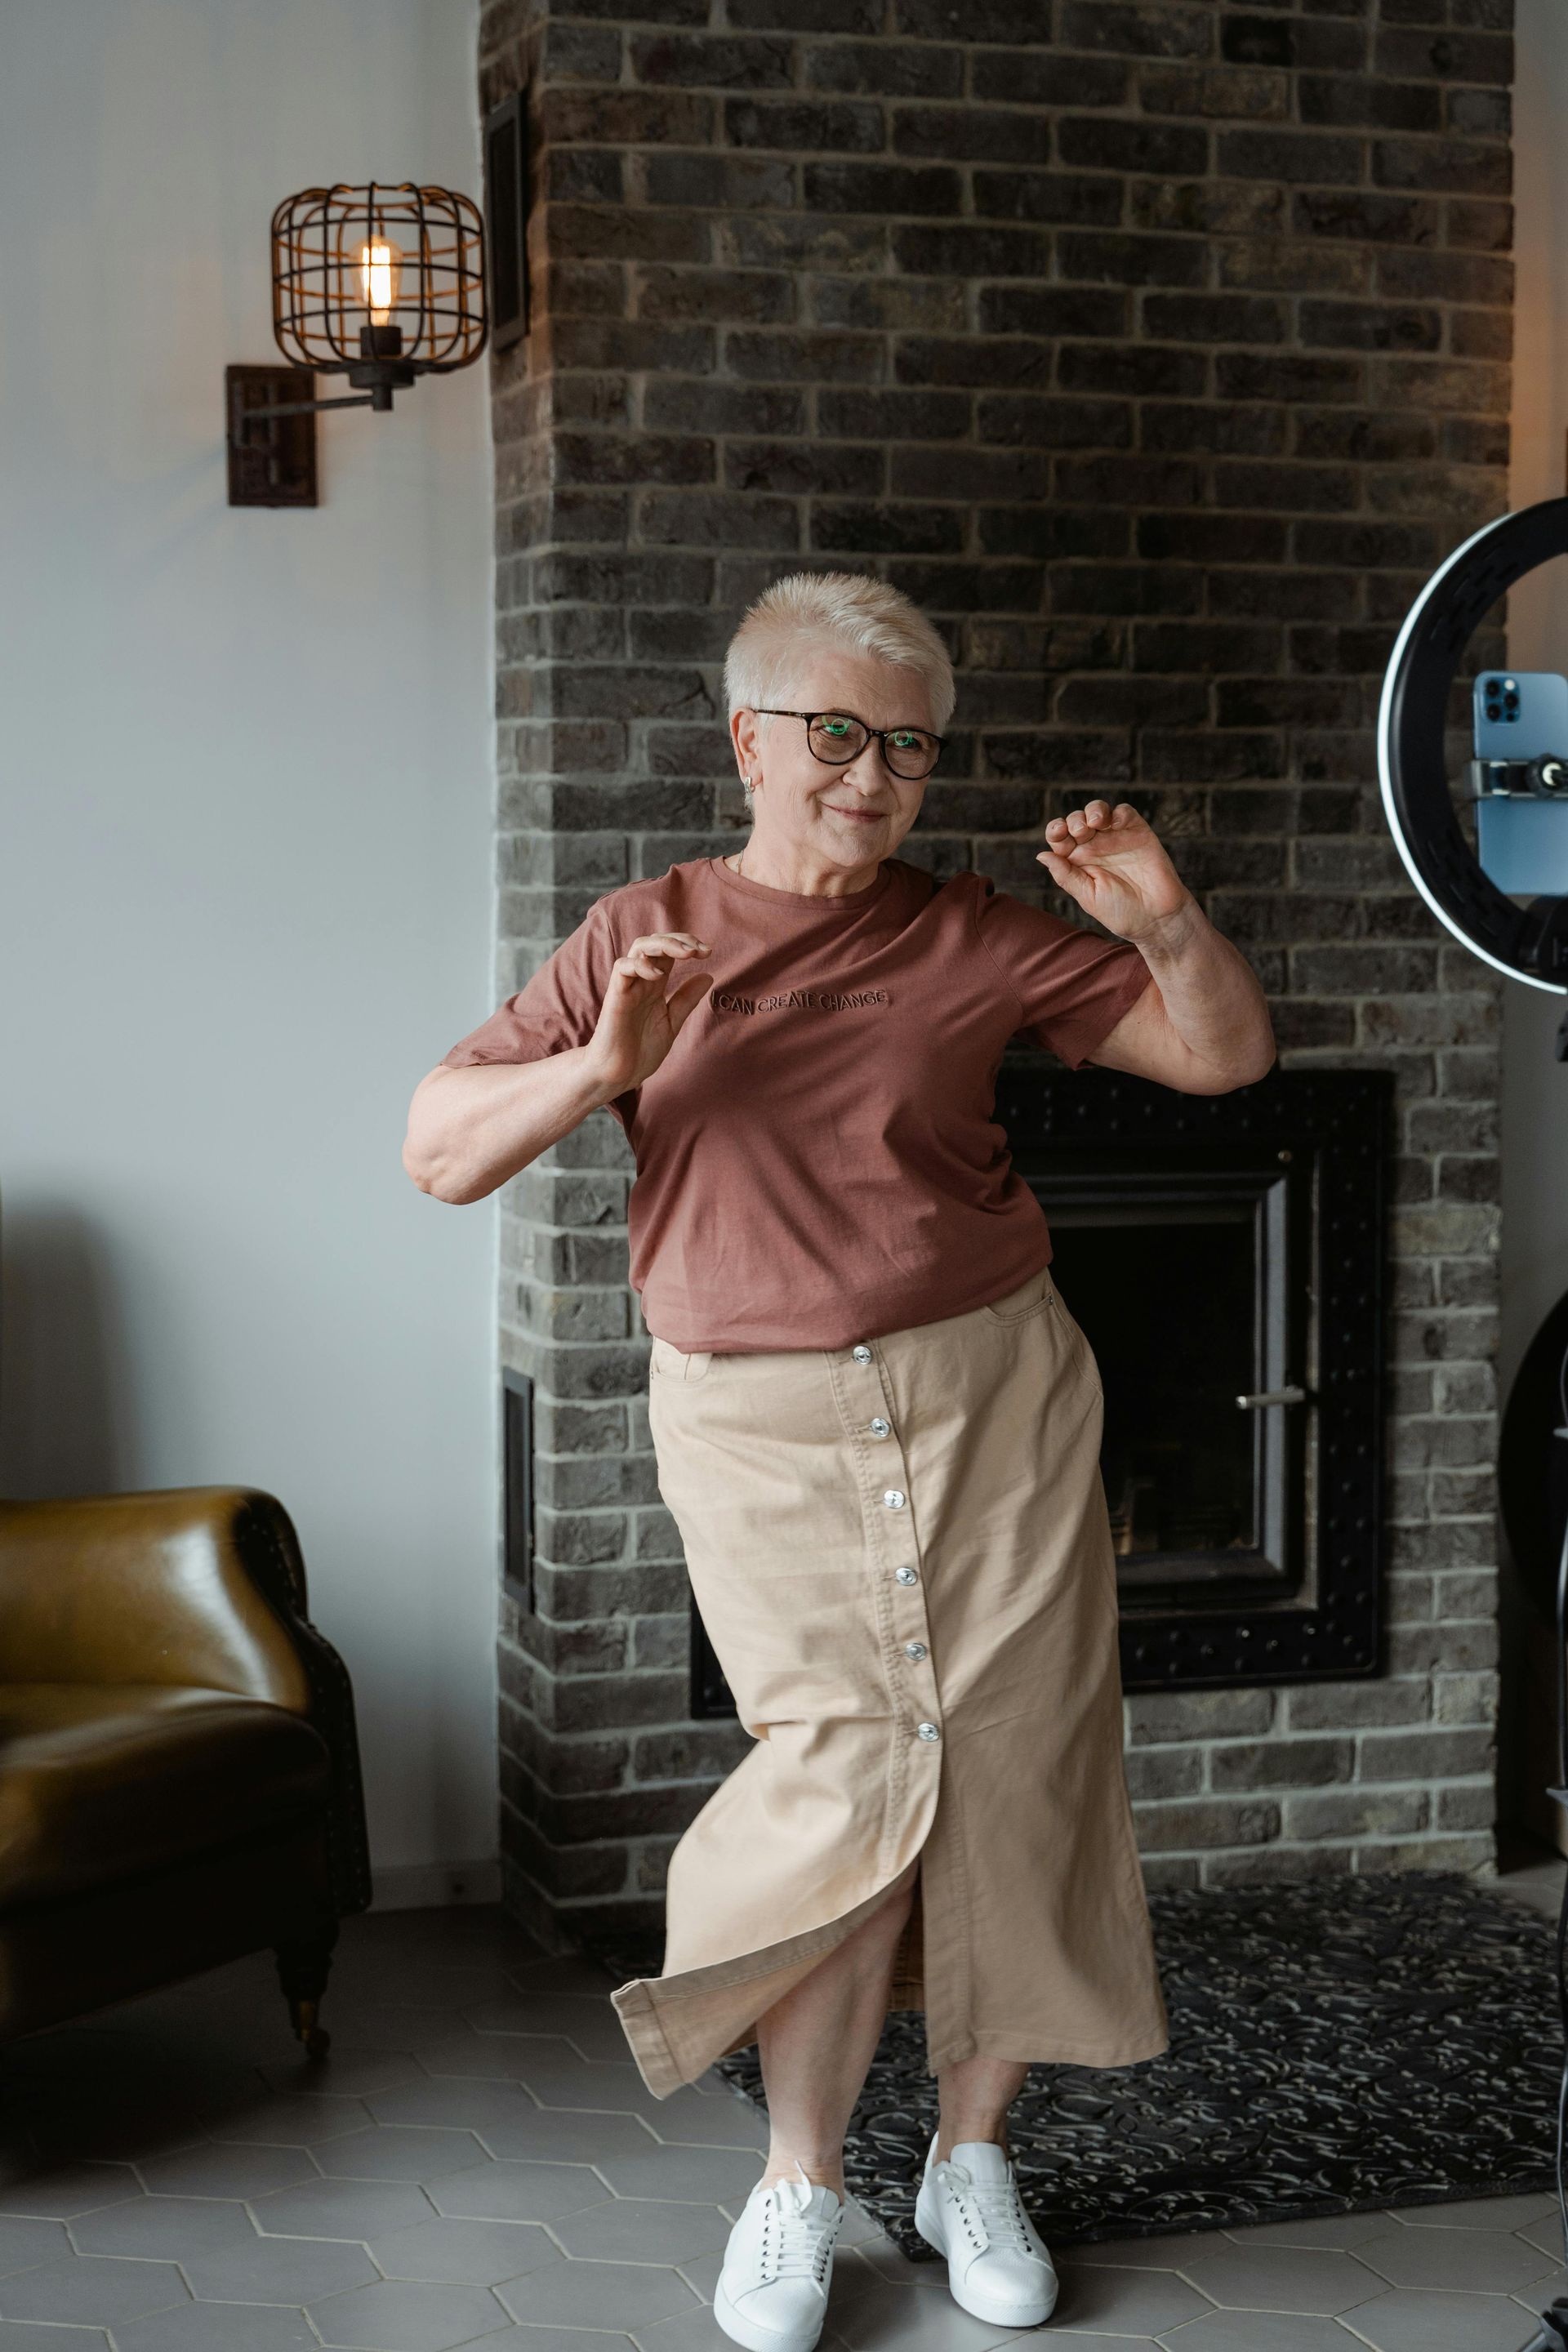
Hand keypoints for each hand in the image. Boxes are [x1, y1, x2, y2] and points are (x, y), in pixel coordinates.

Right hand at [585, 932, 713, 1096]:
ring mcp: (627, 987)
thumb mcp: (671, 1022)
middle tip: (701, 950)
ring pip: (638, 949)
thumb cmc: (639, 1051)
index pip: (668, 951)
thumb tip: (708, 975)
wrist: (617, 1076)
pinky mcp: (615, 998)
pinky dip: (639, 965)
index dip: (687, 945)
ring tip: (686, 953)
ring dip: (663, 944)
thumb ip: (686, 1000)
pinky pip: (621, 969)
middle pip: (655, 943)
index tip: (708, 952)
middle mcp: (640, 981)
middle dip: (679, 940)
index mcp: (654, 986)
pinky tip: (659, 974)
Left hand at [1036, 800, 1193, 944]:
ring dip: (1093, 810)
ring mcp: (1116, 838)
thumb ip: (1066, 875)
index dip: (1055, 830)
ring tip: (1095, 822)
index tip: (1058, 833)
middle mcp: (1095, 846)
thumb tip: (1041, 855)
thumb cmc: (1121, 912)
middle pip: (1077, 821)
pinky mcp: (1138, 833)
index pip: (1060, 838)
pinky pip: (1125, 813)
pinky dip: (1118, 812)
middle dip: (1074, 820)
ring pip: (1099, 811)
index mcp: (1078, 861)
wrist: (1156, 917)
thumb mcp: (1088, 896)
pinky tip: (1114, 823)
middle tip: (1080, 831)